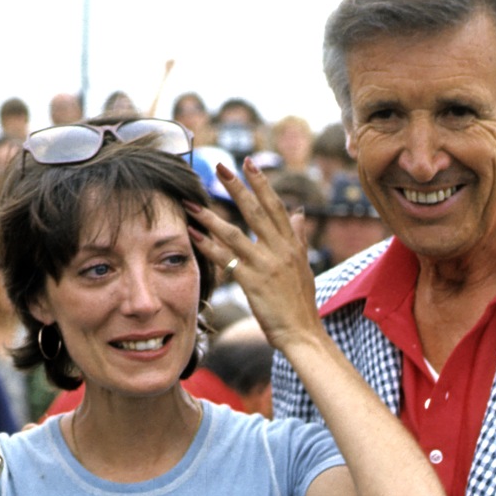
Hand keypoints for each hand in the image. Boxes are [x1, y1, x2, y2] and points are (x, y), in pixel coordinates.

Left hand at [185, 159, 322, 353]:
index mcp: (292, 244)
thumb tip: (298, 213)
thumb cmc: (300, 302)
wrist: (302, 332)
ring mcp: (266, 264)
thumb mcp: (303, 266)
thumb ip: (299, 238)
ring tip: (192, 204)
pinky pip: (226, 259)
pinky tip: (193, 235)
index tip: (249, 163)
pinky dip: (208, 246)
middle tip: (220, 167)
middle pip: (256, 211)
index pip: (275, 206)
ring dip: (211, 217)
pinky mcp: (252, 282)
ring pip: (235, 233)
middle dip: (237, 187)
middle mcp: (280, 249)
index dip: (261, 183)